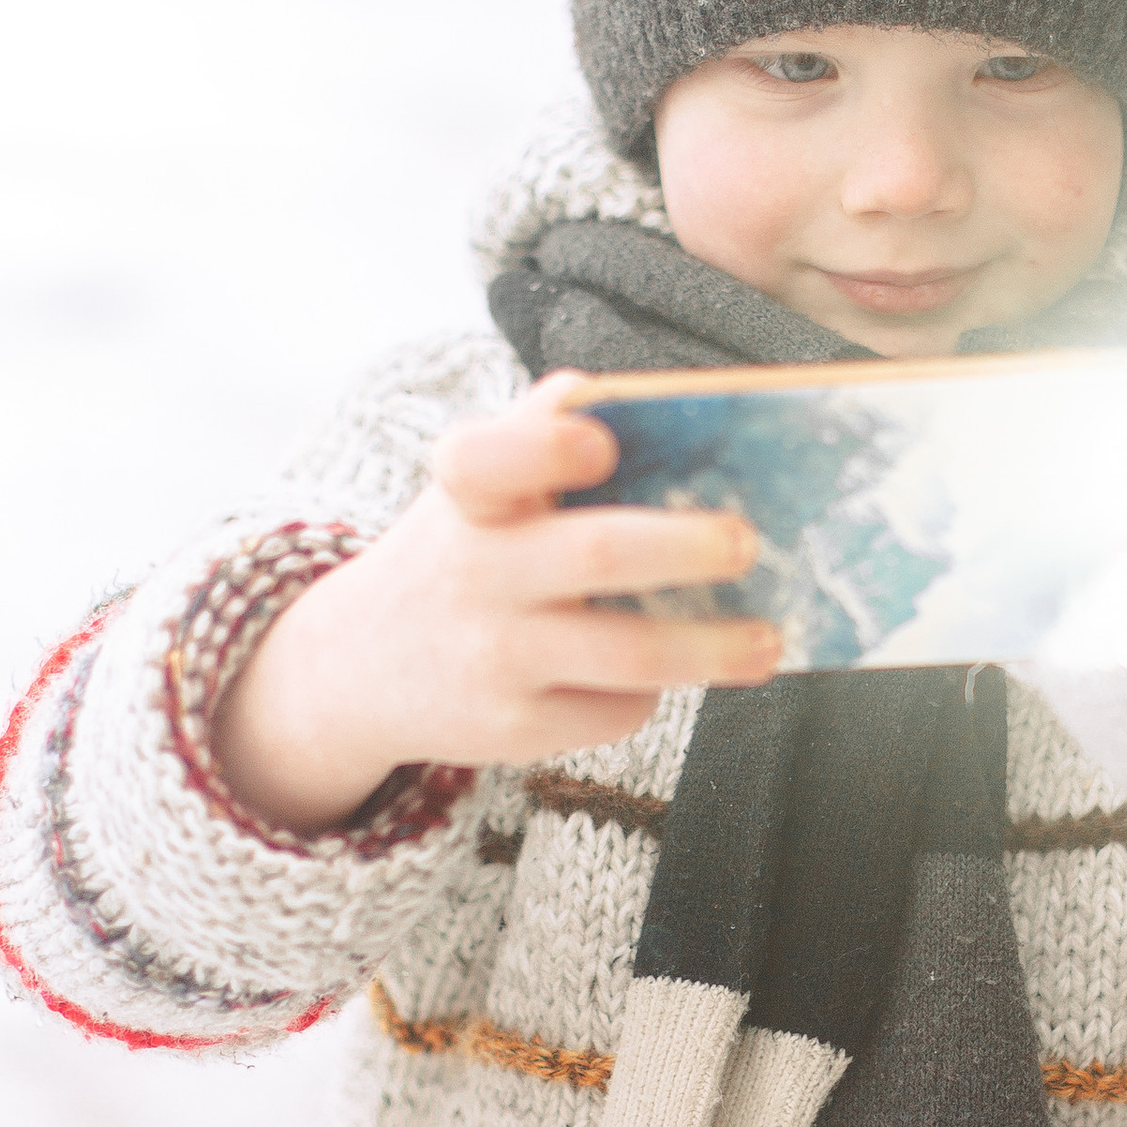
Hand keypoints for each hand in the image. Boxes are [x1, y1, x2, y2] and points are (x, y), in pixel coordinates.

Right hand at [211, 377, 779, 833]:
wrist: (361, 667)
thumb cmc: (458, 551)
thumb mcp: (473, 486)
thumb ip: (542, 430)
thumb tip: (655, 398)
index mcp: (467, 494)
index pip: (487, 459)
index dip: (546, 447)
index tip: (601, 445)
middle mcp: (475, 570)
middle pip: (595, 554)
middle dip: (685, 547)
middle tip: (746, 542)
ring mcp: (494, 654)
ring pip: (629, 655)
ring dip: (713, 648)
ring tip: (765, 641)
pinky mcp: (513, 727)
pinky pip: (614, 709)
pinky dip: (651, 690)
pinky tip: (661, 673)